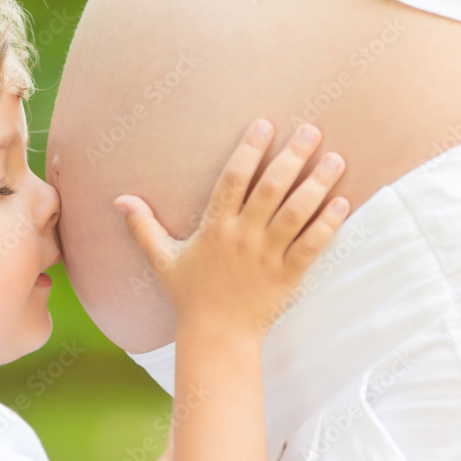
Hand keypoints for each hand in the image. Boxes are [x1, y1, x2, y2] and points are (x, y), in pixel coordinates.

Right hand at [113, 120, 348, 339]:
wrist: (216, 336)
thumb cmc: (189, 296)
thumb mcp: (162, 260)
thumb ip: (143, 227)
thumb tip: (119, 200)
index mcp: (214, 228)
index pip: (232, 180)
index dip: (248, 150)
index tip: (264, 125)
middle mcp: (242, 238)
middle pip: (270, 189)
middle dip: (292, 156)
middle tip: (311, 129)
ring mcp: (267, 256)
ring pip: (295, 213)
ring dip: (317, 184)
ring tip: (335, 158)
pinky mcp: (288, 275)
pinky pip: (311, 246)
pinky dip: (327, 224)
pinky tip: (342, 202)